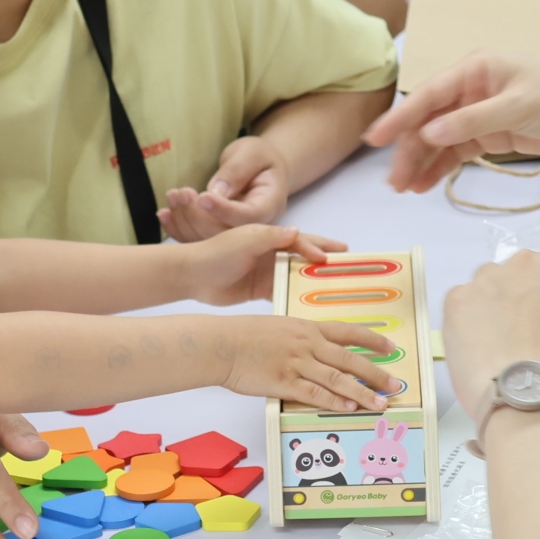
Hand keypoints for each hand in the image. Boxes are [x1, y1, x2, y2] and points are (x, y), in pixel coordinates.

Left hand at [159, 135, 289, 240]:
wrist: (260, 170)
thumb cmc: (259, 158)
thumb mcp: (252, 153)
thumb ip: (238, 170)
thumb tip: (216, 192)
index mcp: (270, 205)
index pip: (249, 217)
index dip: (224, 210)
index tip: (202, 196)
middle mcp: (255, 228)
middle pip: (226, 233)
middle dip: (198, 216)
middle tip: (180, 193)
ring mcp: (237, 236)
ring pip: (209, 240)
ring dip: (185, 221)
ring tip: (172, 197)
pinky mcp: (220, 236)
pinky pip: (199, 239)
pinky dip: (178, 229)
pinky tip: (164, 214)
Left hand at [175, 222, 350, 305]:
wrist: (192, 275)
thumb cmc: (217, 253)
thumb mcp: (246, 240)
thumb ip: (272, 237)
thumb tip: (298, 232)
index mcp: (269, 237)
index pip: (300, 240)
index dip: (318, 247)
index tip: (332, 257)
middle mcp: (271, 253)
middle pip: (304, 256)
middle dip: (324, 260)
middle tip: (348, 265)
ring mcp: (267, 272)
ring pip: (296, 275)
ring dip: (313, 280)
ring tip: (336, 288)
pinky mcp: (259, 290)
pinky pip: (284, 293)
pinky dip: (297, 298)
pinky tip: (311, 306)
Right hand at [220, 317, 400, 412]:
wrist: (221, 344)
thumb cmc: (244, 335)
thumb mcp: (279, 327)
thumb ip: (300, 338)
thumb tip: (316, 348)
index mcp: (307, 328)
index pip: (348, 332)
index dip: (372, 341)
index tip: (390, 348)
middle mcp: (307, 344)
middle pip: (350, 359)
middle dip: (376, 373)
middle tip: (393, 385)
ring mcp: (297, 363)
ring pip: (338, 379)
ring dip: (361, 393)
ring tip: (379, 404)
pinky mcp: (284, 382)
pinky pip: (315, 393)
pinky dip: (334, 401)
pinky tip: (348, 408)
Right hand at [364, 52, 539, 192]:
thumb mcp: (517, 106)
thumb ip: (472, 121)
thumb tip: (429, 134)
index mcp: (475, 71)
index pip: (428, 95)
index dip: (399, 118)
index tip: (374, 139)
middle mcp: (471, 90)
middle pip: (430, 121)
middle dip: (410, 150)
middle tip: (395, 181)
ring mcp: (481, 113)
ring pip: (441, 140)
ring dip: (423, 162)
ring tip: (405, 188)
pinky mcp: (494, 134)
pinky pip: (459, 152)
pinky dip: (443, 167)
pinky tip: (426, 184)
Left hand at [441, 251, 539, 433]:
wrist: (526, 402)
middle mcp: (525, 262)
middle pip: (522, 274)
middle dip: (522, 298)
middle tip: (523, 335)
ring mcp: (487, 278)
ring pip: (489, 286)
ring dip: (493, 305)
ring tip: (496, 344)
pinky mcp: (457, 298)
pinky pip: (463, 304)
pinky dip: (468, 322)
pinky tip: (477, 349)